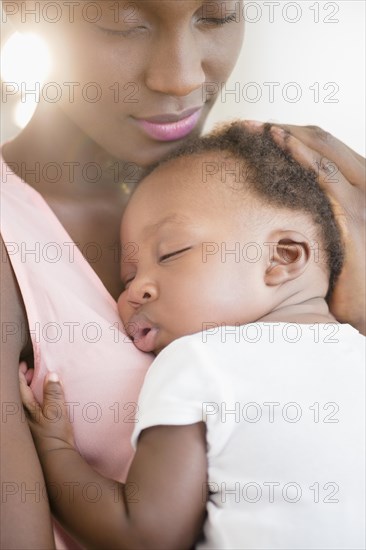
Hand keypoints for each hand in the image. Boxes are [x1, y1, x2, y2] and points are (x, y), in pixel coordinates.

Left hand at [19, 366, 75, 456]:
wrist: (55, 457)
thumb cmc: (54, 434)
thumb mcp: (56, 411)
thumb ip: (53, 392)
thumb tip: (52, 375)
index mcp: (24, 408)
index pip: (18, 385)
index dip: (21, 372)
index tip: (26, 363)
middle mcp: (22, 414)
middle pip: (18, 392)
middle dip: (24, 379)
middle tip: (32, 370)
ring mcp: (27, 422)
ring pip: (24, 400)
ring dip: (29, 389)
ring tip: (38, 382)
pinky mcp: (34, 427)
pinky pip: (30, 407)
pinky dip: (34, 399)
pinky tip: (42, 399)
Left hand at [244, 121, 365, 333]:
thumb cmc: (348, 275)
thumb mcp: (334, 235)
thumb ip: (319, 213)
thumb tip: (286, 203)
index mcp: (360, 186)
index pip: (326, 147)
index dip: (292, 134)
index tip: (259, 131)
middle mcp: (365, 186)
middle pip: (324, 141)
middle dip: (283, 128)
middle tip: (249, 126)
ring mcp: (363, 200)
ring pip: (325, 153)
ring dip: (287, 136)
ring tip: (257, 129)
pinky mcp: (354, 218)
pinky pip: (327, 178)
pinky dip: (303, 157)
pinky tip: (282, 144)